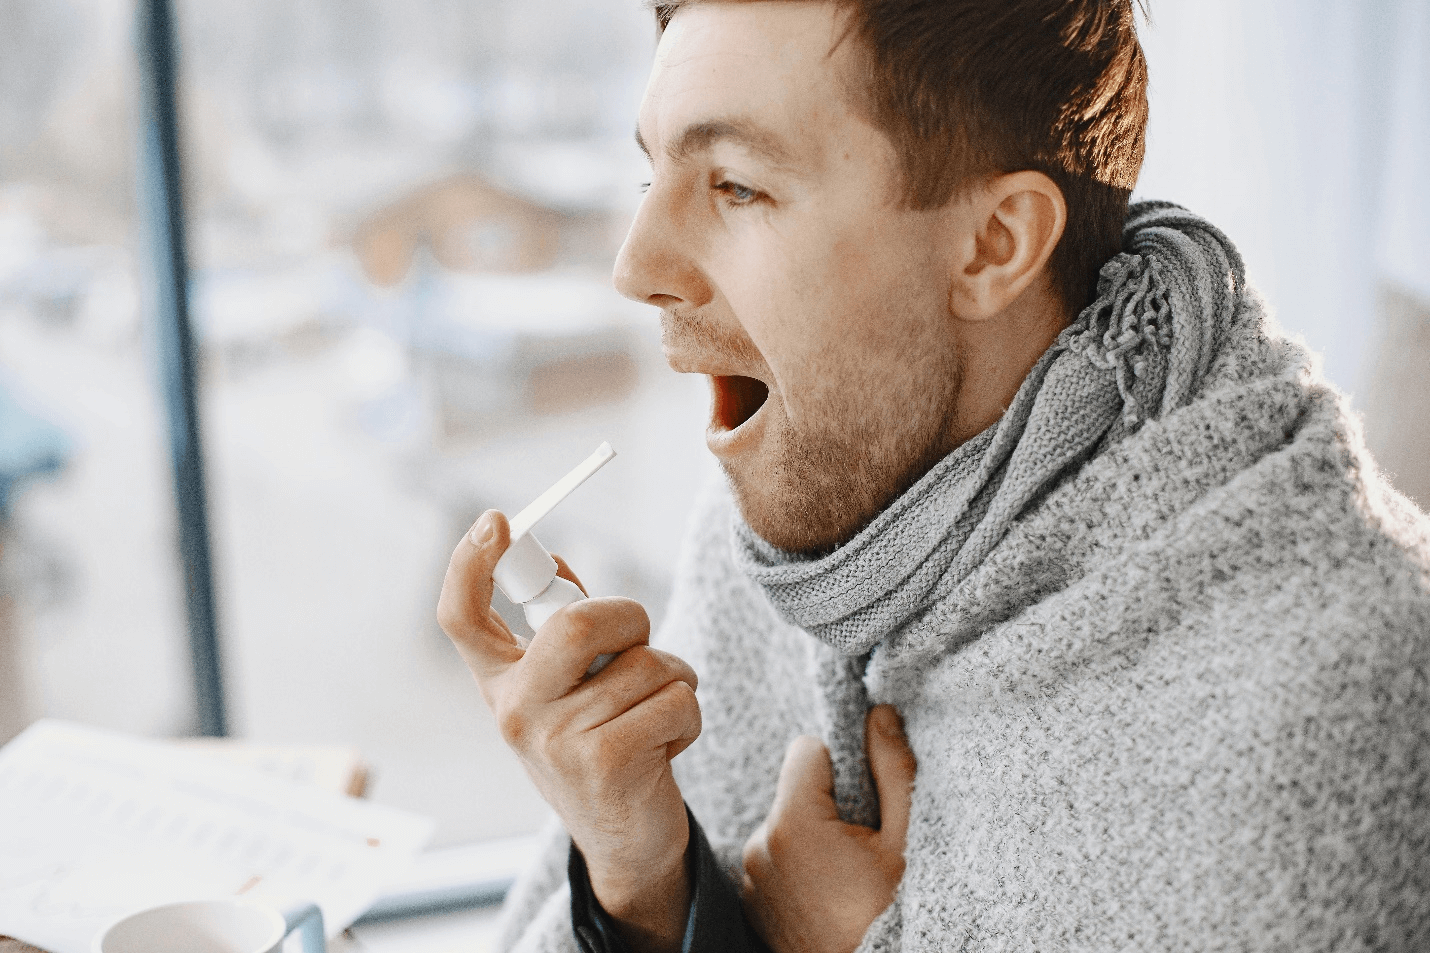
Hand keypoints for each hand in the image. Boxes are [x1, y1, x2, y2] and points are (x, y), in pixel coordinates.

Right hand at [437, 511, 701, 952]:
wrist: (626, 841)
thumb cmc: (602, 745)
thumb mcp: (569, 690)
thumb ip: (563, 632)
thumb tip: (556, 564)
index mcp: (500, 684)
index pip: (461, 618)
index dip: (470, 564)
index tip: (496, 522)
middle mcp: (515, 711)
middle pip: (578, 622)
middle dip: (631, 618)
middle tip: (640, 640)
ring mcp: (557, 741)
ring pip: (647, 663)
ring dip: (673, 679)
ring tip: (653, 716)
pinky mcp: (608, 764)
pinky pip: (676, 698)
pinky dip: (688, 715)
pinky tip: (665, 745)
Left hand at [740, 705, 914, 952]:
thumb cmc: (883, 914)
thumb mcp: (902, 842)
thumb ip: (892, 771)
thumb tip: (879, 714)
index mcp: (795, 822)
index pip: (806, 749)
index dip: (839, 762)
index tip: (860, 796)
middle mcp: (761, 841)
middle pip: (795, 788)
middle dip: (826, 802)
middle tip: (857, 843)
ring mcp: (750, 871)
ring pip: (784, 821)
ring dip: (810, 834)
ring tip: (841, 873)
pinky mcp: (748, 891)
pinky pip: (772, 854)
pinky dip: (795, 862)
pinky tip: (821, 889)